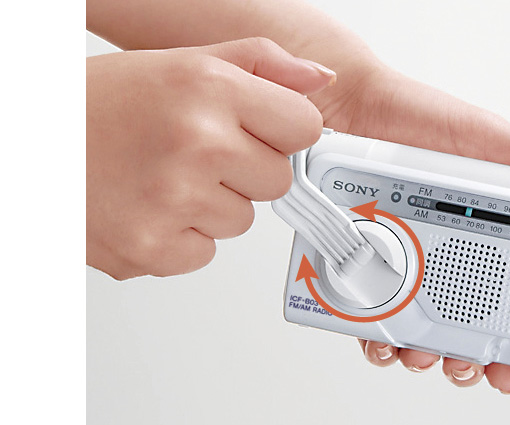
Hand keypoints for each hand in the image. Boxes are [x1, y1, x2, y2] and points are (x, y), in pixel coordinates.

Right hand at [86, 38, 335, 279]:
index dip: (281, 131)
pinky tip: (148, 207)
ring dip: (211, 204)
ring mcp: (175, 201)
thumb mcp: (182, 63)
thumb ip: (260, 65)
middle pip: (278, 180)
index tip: (255, 129)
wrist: (28, 149)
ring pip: (241, 221)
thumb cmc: (100, 106)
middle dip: (245, 169)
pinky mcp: (154, 250)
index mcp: (210, 89)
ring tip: (161, 178)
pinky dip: (181, 237)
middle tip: (194, 153)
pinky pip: (205, 252)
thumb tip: (320, 82)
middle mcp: (197, 143)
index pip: (304, 127)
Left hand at [310, 64, 509, 393]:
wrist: (350, 106)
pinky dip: (377, 336)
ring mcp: (401, 258)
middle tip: (470, 365)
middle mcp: (443, 249)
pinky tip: (381, 341)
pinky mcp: (363, 259)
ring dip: (424, 353)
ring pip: (418, 327)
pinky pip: (368, 311)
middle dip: (470, 356)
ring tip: (422, 354)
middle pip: (465, 323)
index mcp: (481, 228)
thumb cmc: (416, 117)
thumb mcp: (486, 137)